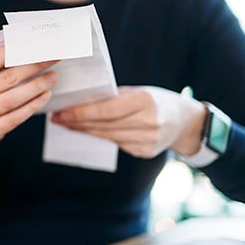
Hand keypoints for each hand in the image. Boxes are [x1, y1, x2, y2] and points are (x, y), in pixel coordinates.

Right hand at [0, 47, 58, 146]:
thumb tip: (26, 46)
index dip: (12, 52)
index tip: (34, 45)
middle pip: (5, 79)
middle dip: (32, 67)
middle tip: (51, 59)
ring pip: (12, 99)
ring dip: (36, 87)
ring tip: (52, 77)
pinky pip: (15, 118)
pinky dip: (32, 105)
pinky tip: (45, 95)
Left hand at [51, 86, 207, 158]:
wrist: (187, 122)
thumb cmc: (157, 101)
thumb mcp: (140, 92)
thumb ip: (115, 97)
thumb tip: (82, 102)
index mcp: (145, 101)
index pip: (105, 110)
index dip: (80, 113)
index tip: (60, 113)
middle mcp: (148, 122)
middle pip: (103, 125)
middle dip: (76, 122)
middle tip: (57, 118)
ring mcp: (147, 140)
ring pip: (106, 137)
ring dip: (84, 131)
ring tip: (67, 124)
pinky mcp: (145, 152)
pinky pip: (116, 144)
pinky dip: (100, 137)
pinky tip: (87, 132)